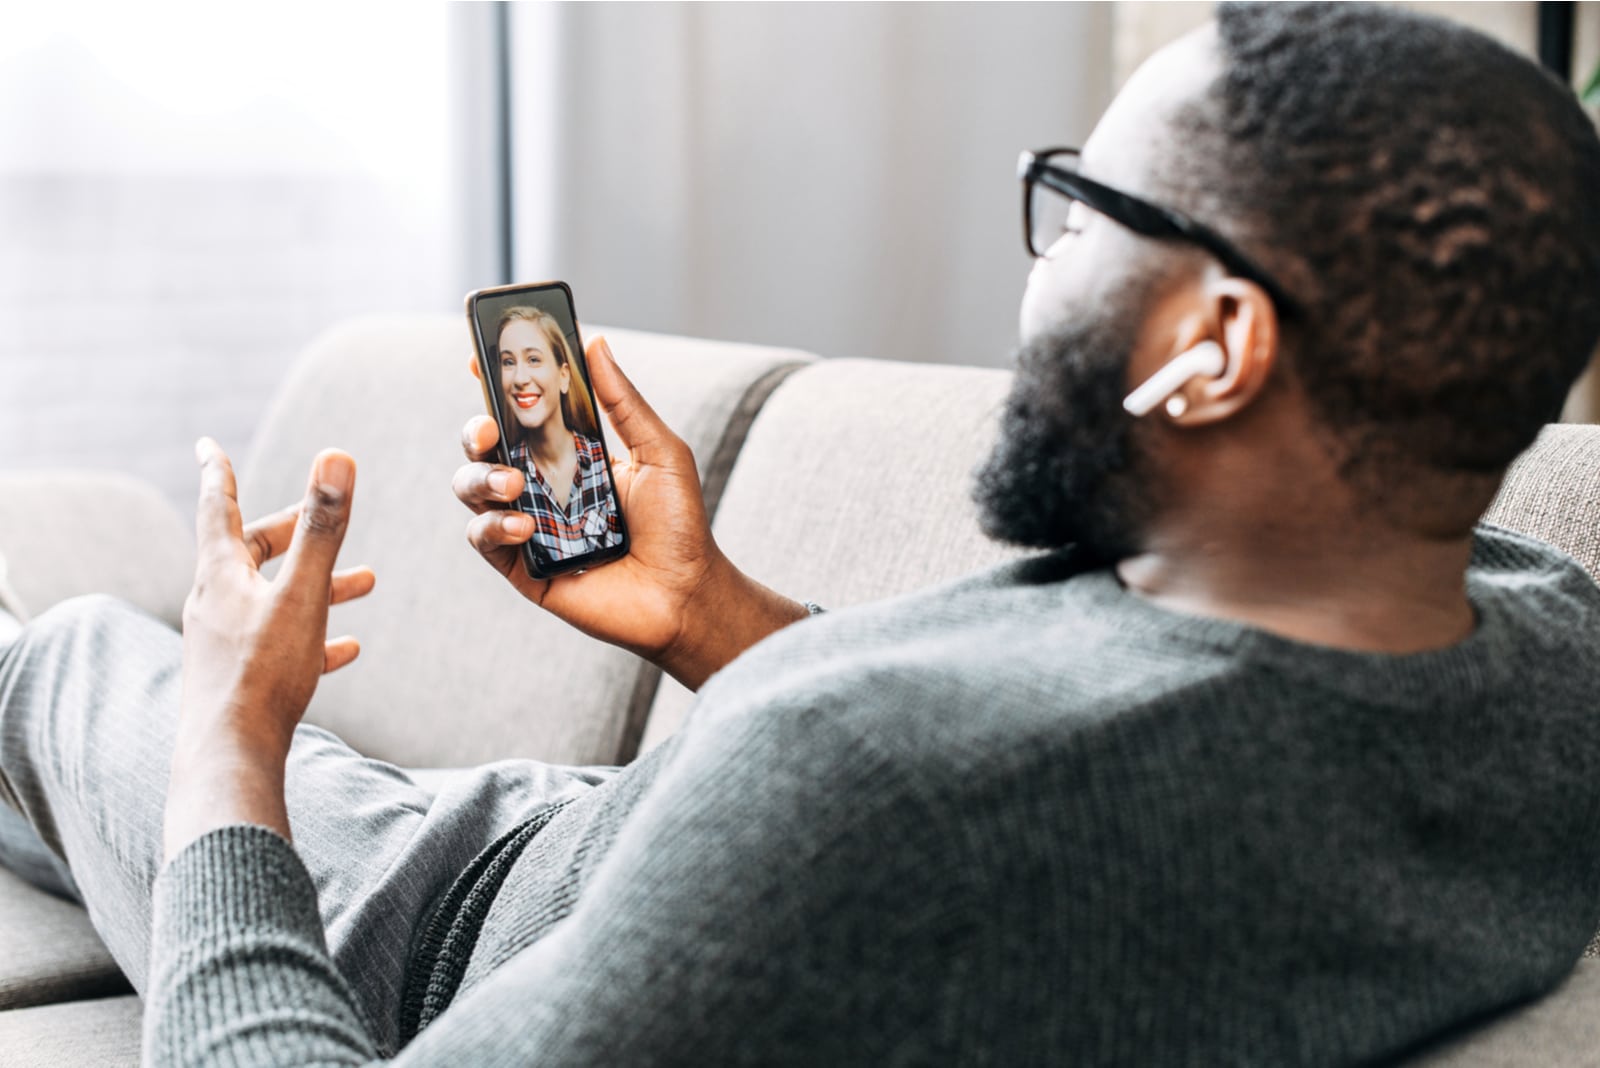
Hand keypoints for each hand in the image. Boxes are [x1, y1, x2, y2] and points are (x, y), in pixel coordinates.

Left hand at [165, 440, 374, 858]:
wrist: (230, 756)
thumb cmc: (263, 674)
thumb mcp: (303, 594)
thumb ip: (322, 527)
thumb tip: (336, 457)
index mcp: (221, 575)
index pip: (219, 507)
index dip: (219, 472)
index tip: (208, 445)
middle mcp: (214, 603)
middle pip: (250, 551)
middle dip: (293, 530)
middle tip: (326, 516)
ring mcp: (223, 641)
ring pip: (271, 596)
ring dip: (317, 583)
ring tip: (367, 582)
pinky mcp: (239, 676)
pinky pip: (279, 642)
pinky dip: (314, 635)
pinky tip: (348, 649)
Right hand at [453, 335, 806, 688]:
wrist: (686, 594)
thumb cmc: (680, 525)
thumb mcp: (660, 452)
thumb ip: (623, 401)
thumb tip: (595, 341)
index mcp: (571, 454)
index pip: (521, 414)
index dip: (493, 385)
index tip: (477, 358)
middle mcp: (543, 486)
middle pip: (484, 447)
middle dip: (475, 431)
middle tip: (489, 429)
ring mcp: (528, 526)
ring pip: (472, 489)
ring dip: (481, 480)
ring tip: (516, 487)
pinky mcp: (522, 568)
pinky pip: (483, 538)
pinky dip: (492, 526)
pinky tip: (524, 527)